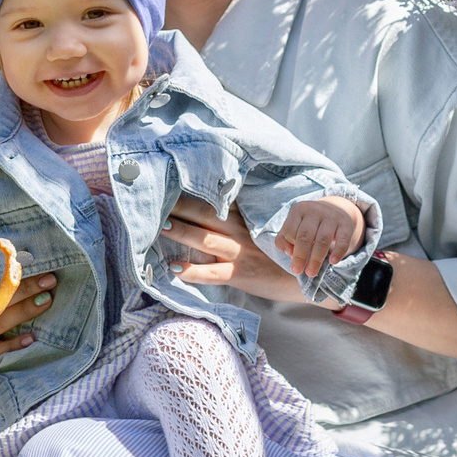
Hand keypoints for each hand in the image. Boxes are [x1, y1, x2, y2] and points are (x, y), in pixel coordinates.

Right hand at [0, 272, 57, 431]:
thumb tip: (16, 270)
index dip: (15, 276)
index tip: (36, 267)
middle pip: (0, 300)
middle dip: (26, 289)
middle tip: (50, 280)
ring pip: (0, 322)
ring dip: (24, 311)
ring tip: (46, 301)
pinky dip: (14, 343)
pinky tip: (31, 338)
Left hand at [161, 197, 299, 303]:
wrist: (302, 275)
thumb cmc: (273, 252)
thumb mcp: (256, 227)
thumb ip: (235, 215)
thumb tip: (207, 202)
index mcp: (242, 217)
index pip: (213, 199)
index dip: (190, 191)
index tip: (168, 181)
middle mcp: (239, 231)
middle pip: (205, 214)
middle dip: (179, 206)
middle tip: (155, 197)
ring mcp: (239, 253)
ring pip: (205, 240)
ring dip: (182, 231)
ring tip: (160, 225)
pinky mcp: (240, 274)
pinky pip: (213, 273)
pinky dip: (193, 271)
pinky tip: (175, 268)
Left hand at [277, 195, 366, 279]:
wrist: (336, 209)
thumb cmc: (309, 224)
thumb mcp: (294, 226)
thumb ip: (284, 239)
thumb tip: (289, 252)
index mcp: (299, 210)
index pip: (290, 231)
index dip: (289, 245)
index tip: (291, 256)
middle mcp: (315, 211)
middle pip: (305, 236)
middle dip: (300, 256)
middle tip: (297, 271)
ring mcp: (331, 217)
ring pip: (322, 240)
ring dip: (316, 259)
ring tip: (311, 272)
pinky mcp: (346, 224)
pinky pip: (343, 239)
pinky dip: (338, 252)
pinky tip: (333, 262)